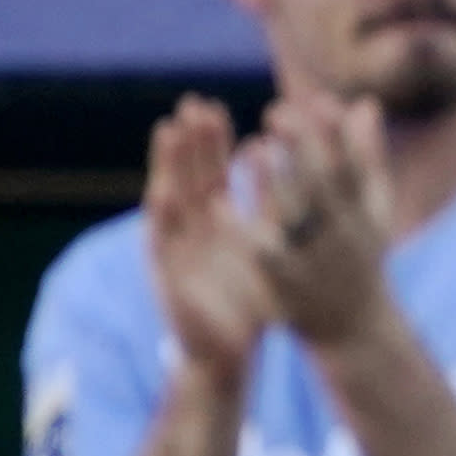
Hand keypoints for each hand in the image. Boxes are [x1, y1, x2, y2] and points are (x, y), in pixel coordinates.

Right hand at [140, 96, 277, 378]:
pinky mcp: (167, 275)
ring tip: (169, 130)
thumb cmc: (248, 299)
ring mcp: (176, 249)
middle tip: (191, 103)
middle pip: (187, 177)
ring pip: (171, 198)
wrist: (227, 352)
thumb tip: (293, 173)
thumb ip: (274, 208)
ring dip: (168, 166)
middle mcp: (191, 229)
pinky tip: (164, 191)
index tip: (213, 105)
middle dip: (188, 142)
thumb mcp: (266, 246)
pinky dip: (163, 215)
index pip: (210, 172)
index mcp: (213, 221)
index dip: (210, 142)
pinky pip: (165, 243)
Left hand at [239, 87, 401, 350]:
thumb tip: (365, 103)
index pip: (353, 166)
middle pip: (324, 186)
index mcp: (365, 212)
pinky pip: (260, 251)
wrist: (354, 327)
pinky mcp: (285, 282)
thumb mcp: (372, 208)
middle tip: (276, 111)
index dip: (336, 134)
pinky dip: (240, 226)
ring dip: (273, 181)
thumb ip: (367, 156)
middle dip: (303, 149)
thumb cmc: (360, 257)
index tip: (318, 101)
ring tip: (251, 146)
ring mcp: (316, 259)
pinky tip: (217, 202)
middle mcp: (344, 234)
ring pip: (295, 216)